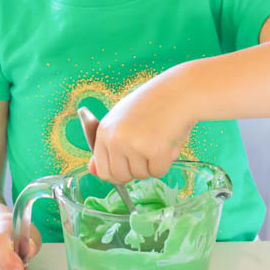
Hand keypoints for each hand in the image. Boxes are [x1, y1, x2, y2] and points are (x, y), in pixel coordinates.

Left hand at [88, 65, 196, 184]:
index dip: (118, 172)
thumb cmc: (152, 104)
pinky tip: (167, 141)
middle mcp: (115, 140)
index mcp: (104, 132)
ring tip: (158, 138)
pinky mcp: (155, 151)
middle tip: (146, 150)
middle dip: (135, 170)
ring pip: (141, 175)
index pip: (102, 170)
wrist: (178, 92)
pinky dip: (166, 162)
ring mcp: (134, 146)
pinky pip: (159, 172)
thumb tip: (91, 170)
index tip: (128, 165)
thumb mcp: (122, 120)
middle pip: (120, 177)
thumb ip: (107, 145)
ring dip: (152, 163)